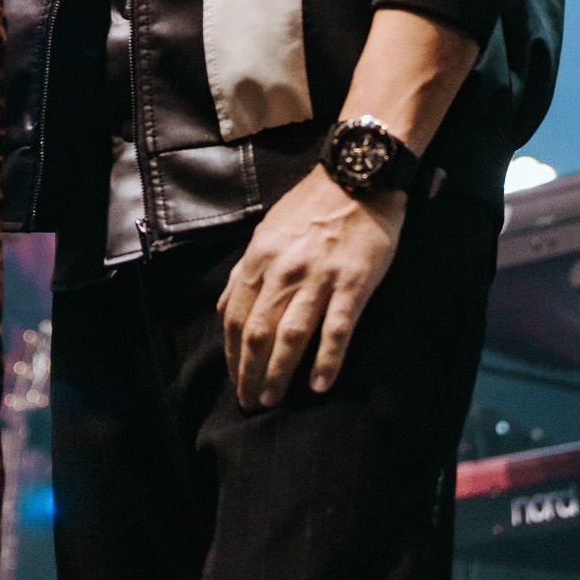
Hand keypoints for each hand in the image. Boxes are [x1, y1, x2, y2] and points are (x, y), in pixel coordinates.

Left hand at [218, 166, 405, 409]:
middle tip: (249, 403)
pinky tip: (319, 385)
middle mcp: (284, 270)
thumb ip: (243, 270)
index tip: (234, 378)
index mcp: (260, 257)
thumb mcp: (267, 231)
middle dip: (250, 372)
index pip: (237, 316)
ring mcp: (319, 278)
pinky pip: (337, 329)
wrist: (357, 177)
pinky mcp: (353, 283)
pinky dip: (326, 360)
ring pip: (291, 335)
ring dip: (278, 373)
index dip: (233, 353)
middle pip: (259, 332)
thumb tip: (222, 308)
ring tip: (272, 401)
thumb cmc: (311, 206)